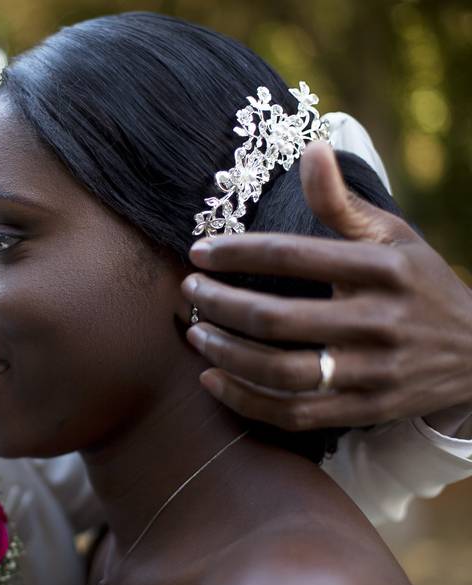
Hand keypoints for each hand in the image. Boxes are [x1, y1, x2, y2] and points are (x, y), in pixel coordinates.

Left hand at [181, 141, 471, 430]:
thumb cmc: (418, 284)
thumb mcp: (393, 236)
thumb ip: (342, 202)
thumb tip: (310, 148)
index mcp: (383, 270)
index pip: (294, 256)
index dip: (237, 253)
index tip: (198, 252)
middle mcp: (379, 322)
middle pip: (277, 318)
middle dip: (220, 304)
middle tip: (188, 292)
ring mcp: (373, 372)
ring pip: (281, 371)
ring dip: (226, 354)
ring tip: (194, 334)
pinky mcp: (365, 411)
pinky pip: (294, 413)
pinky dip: (246, 401)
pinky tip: (212, 379)